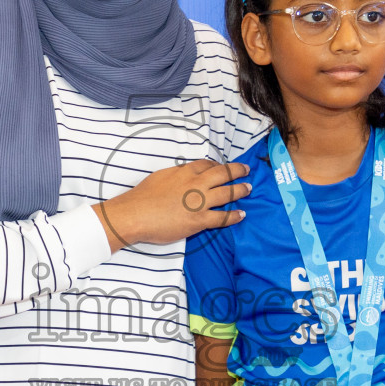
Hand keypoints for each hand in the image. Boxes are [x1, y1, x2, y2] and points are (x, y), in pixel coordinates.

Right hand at [95, 160, 250, 250]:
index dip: (218, 165)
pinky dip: (234, 216)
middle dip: (236, 170)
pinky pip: (222, 218)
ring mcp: (199, 202)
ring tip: (249, 188)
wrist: (135, 214)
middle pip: (222, 174)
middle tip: (246, 169)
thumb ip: (176, 176)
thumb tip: (181, 178)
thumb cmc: (142, 197)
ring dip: (240, 190)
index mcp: (184, 172)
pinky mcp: (199, 220)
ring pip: (227, 193)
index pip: (207, 165)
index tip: (222, 167)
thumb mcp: (160, 177)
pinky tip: (242, 215)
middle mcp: (195, 184)